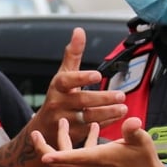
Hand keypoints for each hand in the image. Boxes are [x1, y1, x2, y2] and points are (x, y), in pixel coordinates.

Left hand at [32, 115, 166, 166]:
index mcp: (97, 160)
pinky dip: (77, 150)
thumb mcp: (142, 143)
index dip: (52, 154)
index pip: (69, 158)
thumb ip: (133, 131)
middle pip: (58, 162)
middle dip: (45, 146)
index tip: (38, 149)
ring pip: (68, 161)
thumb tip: (132, 122)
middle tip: (35, 132)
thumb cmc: (146, 163)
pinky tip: (92, 132)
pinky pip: (79, 163)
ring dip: (64, 143)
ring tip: (66, 123)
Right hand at [34, 28, 126, 144]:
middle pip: (82, 100)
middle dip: (102, 98)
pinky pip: (91, 129)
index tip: (98, 75)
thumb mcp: (63, 75)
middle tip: (121, 95)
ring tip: (123, 108)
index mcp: (58, 87)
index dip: (81, 77)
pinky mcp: (73, 135)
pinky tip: (118, 118)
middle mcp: (58, 103)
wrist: (44, 128)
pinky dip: (106, 124)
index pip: (67, 80)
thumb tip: (79, 30)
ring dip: (108, 113)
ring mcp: (65, 121)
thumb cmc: (58, 96)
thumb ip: (72, 54)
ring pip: (88, 117)